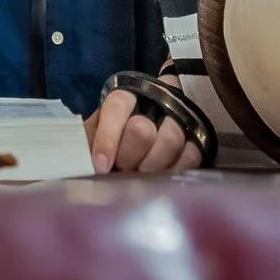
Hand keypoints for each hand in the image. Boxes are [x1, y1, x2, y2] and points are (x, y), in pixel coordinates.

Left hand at [86, 83, 201, 175]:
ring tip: (141, 180)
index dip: (107, 138)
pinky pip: (190, 156)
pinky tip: (160, 182)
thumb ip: (88, 142)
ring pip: (170, 141)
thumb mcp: (97, 131)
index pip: (117, 108)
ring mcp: (179, 117)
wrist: (154, 124)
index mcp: (124, 97)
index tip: (100, 166)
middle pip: (142, 129)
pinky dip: (174, 172)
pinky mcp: (198, 137)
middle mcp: (154, 102)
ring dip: (152, 166)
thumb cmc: (116, 134)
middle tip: (122, 170)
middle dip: (129, 157)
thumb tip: (81, 163)